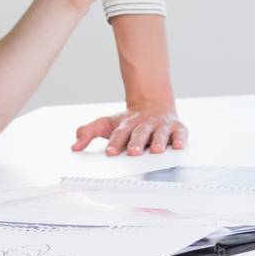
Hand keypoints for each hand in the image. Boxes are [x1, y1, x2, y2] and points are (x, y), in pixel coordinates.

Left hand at [71, 106, 188, 156]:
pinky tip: (179, 146)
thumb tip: (74, 146)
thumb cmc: (129, 121)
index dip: (115, 142)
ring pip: (160, 133)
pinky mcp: (176, 128)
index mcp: (126, 124)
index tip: (110, 152)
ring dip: (159, 141)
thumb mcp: (107, 124)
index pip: (119, 133)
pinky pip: (180, 133)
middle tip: (133, 152)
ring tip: (157, 150)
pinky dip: (180, 139)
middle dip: (137, 142)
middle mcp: (144, 124)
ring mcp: (160, 126)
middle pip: (139, 133)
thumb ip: (89, 133)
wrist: (152, 102)